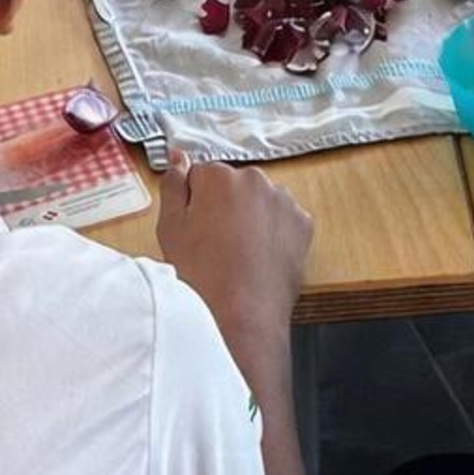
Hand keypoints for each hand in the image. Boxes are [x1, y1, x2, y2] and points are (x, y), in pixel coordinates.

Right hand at [157, 152, 310, 348]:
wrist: (241, 317)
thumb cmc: (200, 276)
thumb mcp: (171, 229)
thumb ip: (173, 185)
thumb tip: (178, 156)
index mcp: (219, 176)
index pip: (201, 176)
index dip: (195, 204)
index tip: (196, 228)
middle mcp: (255, 179)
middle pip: (233, 185)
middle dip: (225, 206)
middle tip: (215, 245)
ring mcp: (283, 200)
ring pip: (260, 201)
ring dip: (251, 218)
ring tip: (238, 255)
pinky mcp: (303, 223)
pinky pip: (283, 220)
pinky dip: (274, 233)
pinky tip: (260, 258)